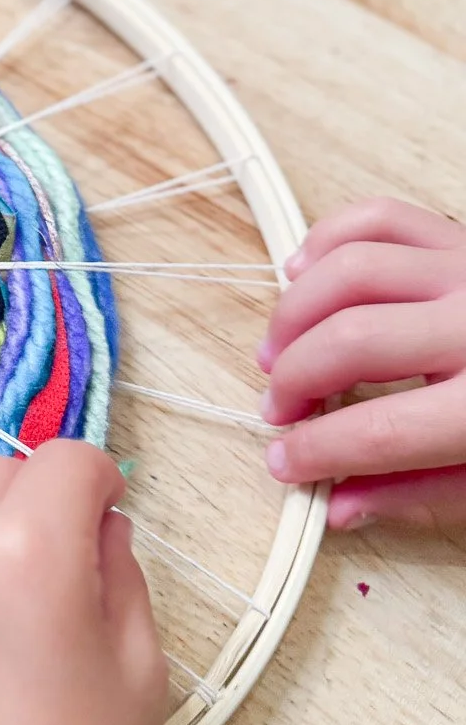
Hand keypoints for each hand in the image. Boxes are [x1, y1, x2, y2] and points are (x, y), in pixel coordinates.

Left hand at [0, 440, 166, 724]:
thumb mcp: (139, 669)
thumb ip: (121, 571)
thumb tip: (98, 520)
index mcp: (35, 552)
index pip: (70, 461)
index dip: (101, 481)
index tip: (108, 514)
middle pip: (2, 471)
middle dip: (43, 500)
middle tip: (65, 563)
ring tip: (0, 559)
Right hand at [261, 199, 465, 529]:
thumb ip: (417, 492)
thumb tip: (338, 505)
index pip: (376, 432)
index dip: (315, 451)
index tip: (283, 462)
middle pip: (348, 342)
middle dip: (293, 380)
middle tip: (277, 409)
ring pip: (349, 271)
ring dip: (294, 312)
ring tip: (279, 350)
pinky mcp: (462, 236)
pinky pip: (376, 219)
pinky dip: (325, 240)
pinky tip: (300, 274)